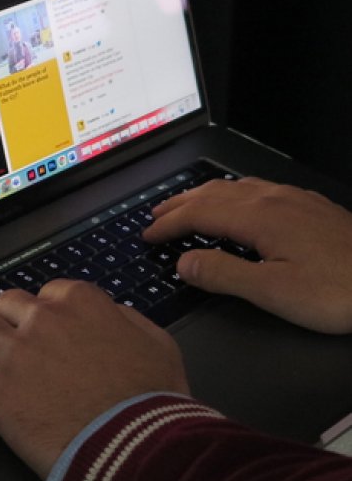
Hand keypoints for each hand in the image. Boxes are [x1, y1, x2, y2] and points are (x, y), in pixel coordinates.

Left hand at [0, 280, 187, 478]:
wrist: (136, 451)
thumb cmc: (153, 402)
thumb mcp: (158, 344)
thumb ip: (126, 319)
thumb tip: (106, 313)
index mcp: (81, 302)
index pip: (48, 293)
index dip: (47, 314)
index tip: (49, 333)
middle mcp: (42, 319)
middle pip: (7, 303)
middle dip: (10, 321)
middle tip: (15, 345)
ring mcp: (15, 352)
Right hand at [144, 177, 351, 333]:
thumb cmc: (339, 291)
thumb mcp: (273, 292)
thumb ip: (223, 274)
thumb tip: (183, 262)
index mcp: (259, 218)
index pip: (199, 214)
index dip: (169, 223)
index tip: (147, 234)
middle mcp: (273, 200)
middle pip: (213, 194)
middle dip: (179, 204)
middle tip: (155, 215)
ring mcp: (293, 199)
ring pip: (235, 188)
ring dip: (203, 195)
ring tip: (185, 204)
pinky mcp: (310, 206)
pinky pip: (257, 189)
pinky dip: (231, 193)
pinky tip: (238, 202)